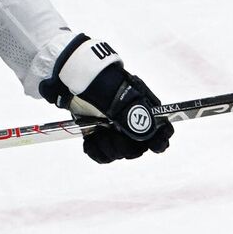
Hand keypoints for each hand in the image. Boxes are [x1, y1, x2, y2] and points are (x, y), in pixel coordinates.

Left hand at [37, 34, 173, 163]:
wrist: (70, 78)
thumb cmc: (97, 82)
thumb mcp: (116, 97)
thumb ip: (132, 116)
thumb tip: (147, 134)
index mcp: (143, 108)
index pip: (162, 129)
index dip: (160, 140)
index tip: (155, 147)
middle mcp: (133, 121)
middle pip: (139, 147)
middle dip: (123, 146)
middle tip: (109, 134)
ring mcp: (116, 129)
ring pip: (120, 153)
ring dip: (106, 148)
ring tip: (95, 134)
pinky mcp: (100, 135)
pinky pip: (104, 154)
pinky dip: (96, 151)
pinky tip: (89, 141)